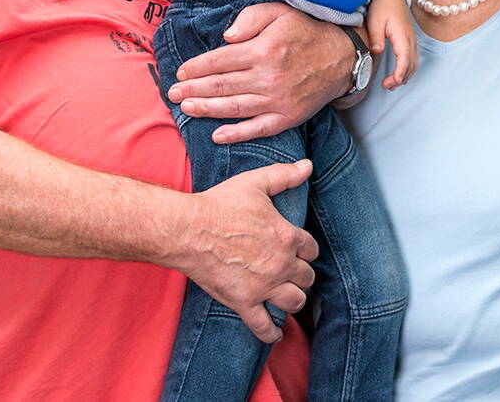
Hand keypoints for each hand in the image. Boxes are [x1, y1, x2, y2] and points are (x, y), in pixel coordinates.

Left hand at [168, 2, 353, 143]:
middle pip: (220, 85)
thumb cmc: (306, 32)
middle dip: (192, 89)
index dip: (197, 67)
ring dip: (206, 109)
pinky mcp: (287, 117)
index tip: (181, 72)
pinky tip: (217, 136)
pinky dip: (236, 134)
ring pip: (233, 108)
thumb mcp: (279, 12)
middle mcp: (267, 77)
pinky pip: (257, 129)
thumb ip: (250, 19)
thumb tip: (226, 38)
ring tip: (186, 109)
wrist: (340, 58)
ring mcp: (277, 101)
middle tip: (172, 94)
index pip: (219, 60)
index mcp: (262, 50)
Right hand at [170, 160, 319, 342]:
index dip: (306, 250)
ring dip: (293, 300)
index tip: (300, 251)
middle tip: (292, 273)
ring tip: (287, 297)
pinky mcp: (243, 302)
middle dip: (301, 275)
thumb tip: (307, 166)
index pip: (312, 249)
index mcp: (287, 237)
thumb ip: (284, 175)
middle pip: (306, 277)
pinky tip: (274, 333)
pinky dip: (271, 333)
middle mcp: (280, 264)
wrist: (188, 230)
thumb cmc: (220, 204)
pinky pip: (263, 326)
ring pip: (294, 302)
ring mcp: (263, 286)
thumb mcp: (255, 183)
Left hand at [367, 0, 417, 89]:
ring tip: (390, 85)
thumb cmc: (382, 5)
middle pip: (411, 64)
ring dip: (405, 76)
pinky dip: (407, 69)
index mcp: (402, 34)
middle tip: (386, 86)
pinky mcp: (408, 40)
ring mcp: (411, 40)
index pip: (405, 58)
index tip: (394, 82)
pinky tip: (397, 75)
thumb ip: (376, 37)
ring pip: (414, 63)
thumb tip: (376, 52)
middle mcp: (410, 39)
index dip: (400, 72)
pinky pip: (412, 59)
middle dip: (401, 78)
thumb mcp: (375, 20)